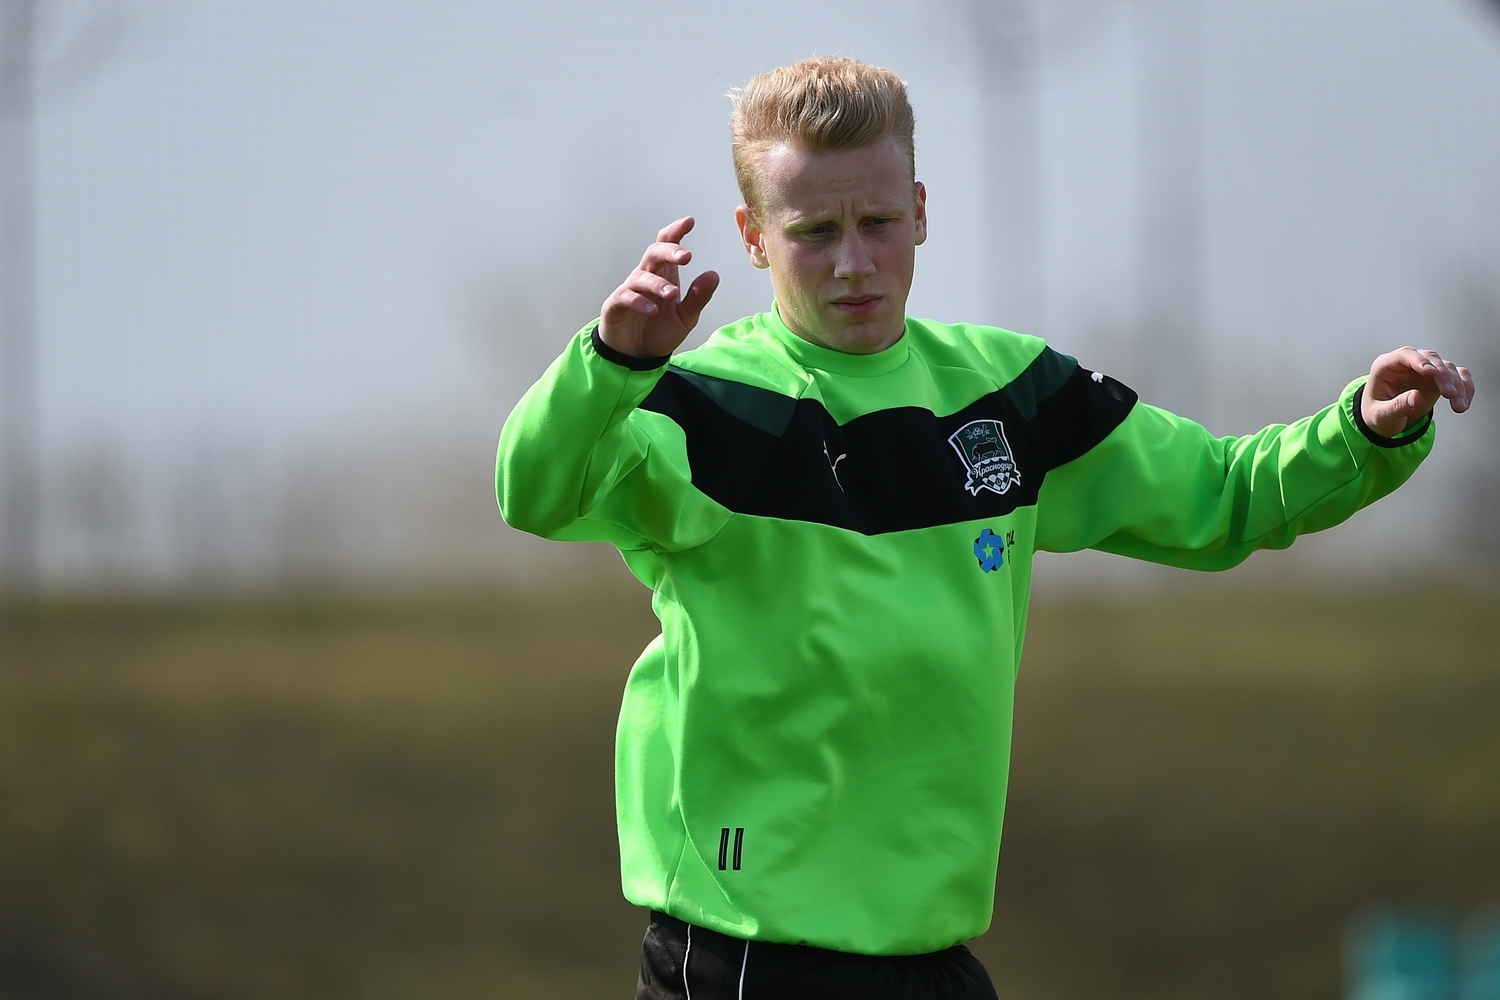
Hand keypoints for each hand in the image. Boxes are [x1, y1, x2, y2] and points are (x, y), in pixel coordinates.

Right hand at [598, 217, 720, 359]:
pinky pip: (625, 297)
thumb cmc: (658, 331)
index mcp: (664, 275)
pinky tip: (653, 310)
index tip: (690, 221)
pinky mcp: (615, 305)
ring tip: (672, 294)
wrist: (635, 356)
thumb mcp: (685, 317)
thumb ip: (698, 297)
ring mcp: (629, 290)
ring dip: (658, 284)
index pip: (667, 246)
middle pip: (653, 253)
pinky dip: (639, 302)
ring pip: (641, 276)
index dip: (676, 232)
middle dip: (669, 251)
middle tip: (687, 257)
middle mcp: (646, 277)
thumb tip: (713, 275)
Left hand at [1361, 347, 1474, 436]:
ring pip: (1447, 368)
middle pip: (1431, 359)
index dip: (1418, 361)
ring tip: (1459, 407)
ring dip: (1457, 386)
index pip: (1404, 355)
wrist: (1386, 419)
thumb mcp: (1381, 416)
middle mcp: (1407, 363)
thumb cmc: (1377, 414)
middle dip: (1443, 376)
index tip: (1431, 372)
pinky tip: (1464, 403)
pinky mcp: (1439, 378)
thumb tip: (1417, 397)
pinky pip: (1458, 377)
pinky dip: (1465, 388)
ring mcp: (1425, 369)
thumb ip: (1397, 407)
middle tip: (1450, 394)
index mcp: (1386, 366)